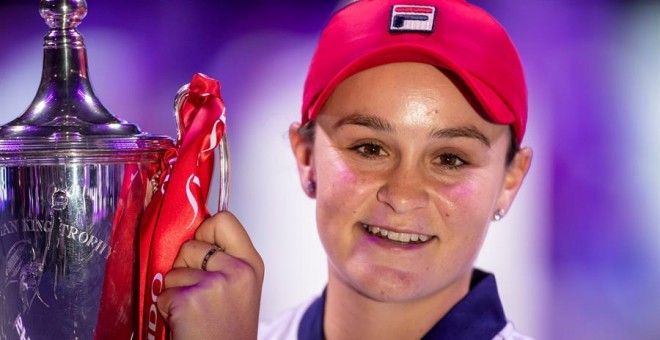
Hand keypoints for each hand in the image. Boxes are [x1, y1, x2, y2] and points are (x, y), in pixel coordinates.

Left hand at [157, 211, 263, 339]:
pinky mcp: (191, 300)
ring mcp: (215, 284)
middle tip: (199, 293)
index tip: (203, 250)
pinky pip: (164, 292)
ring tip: (194, 311)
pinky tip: (185, 322)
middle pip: (191, 244)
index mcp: (251, 264)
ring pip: (173, 270)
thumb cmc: (228, 331)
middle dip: (184, 267)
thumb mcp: (241, 288)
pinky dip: (167, 309)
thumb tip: (195, 233)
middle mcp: (237, 270)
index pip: (223, 219)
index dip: (205, 232)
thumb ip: (225, 259)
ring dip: (175, 291)